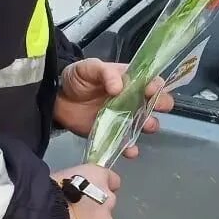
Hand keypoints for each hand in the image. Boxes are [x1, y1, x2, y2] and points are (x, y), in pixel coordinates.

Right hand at [48, 164, 120, 218]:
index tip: (92, 193)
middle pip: (106, 206)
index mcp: (98, 177)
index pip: (112, 180)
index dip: (100, 187)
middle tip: (74, 215)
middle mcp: (108, 200)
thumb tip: (71, 191)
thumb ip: (74, 183)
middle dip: (93, 210)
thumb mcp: (60, 177)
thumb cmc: (44, 193)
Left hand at [54, 59, 173, 157]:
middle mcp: (132, 98)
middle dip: (161, 104)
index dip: (156, 85)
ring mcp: (125, 117)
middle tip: (155, 108)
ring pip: (146, 122)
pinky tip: (130, 150)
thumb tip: (119, 87)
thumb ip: (105, 73)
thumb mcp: (89, 68)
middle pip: (156, 102)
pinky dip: (131, 148)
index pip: (151, 80)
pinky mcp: (114, 134)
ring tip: (145, 126)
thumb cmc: (77, 79)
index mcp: (129, 80)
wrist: (57, 100)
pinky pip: (127, 142)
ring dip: (150, 125)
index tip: (151, 90)